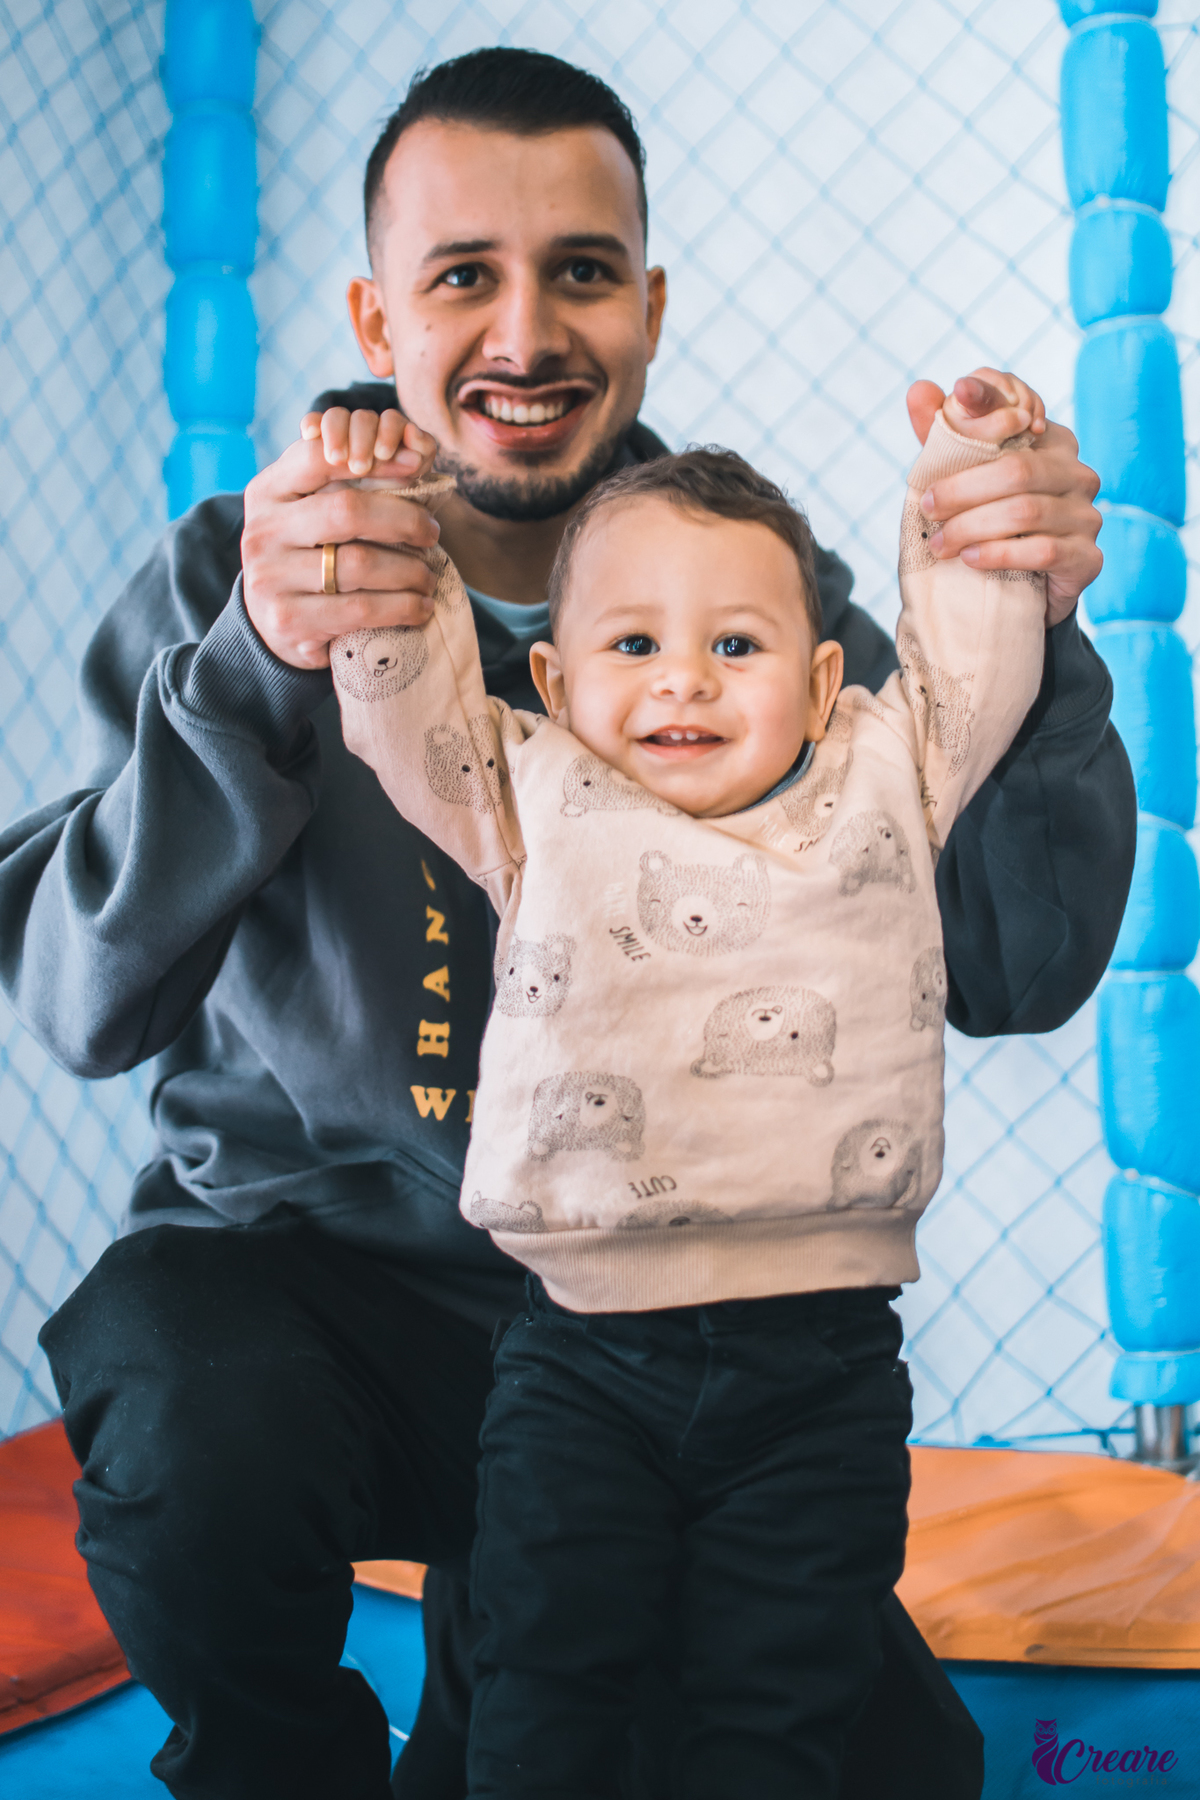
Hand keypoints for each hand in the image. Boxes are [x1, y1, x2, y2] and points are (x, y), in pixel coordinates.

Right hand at [242, 408, 442, 669]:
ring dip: (410, 570)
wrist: (271, 625)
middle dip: (404, 520)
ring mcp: (270, 578)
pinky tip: (421, 607)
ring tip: (429, 577)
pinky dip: (403, 607)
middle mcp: (262, 531)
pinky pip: (361, 609)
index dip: (375, 459)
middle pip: (347, 511)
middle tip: (432, 532)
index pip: (319, 459)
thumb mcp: (309, 514)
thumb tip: (415, 453)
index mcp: (267, 492)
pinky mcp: (289, 620)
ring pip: (360, 563)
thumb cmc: (308, 557)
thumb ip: (342, 483)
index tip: (418, 466)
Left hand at [906, 368, 1101, 625]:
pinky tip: (971, 559)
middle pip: (1018, 469)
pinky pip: (1043, 550)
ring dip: (972, 527)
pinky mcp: (1088, 557)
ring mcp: (1087, 515)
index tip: (959, 395)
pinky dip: (999, 553)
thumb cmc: (984, 524)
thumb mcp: (959, 479)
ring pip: (1026, 511)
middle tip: (928, 509)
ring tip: (940, 543)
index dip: (991, 398)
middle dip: (963, 489)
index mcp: (1050, 442)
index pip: (1022, 407)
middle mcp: (1076, 472)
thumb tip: (919, 388)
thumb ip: (940, 436)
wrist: (1015, 594)